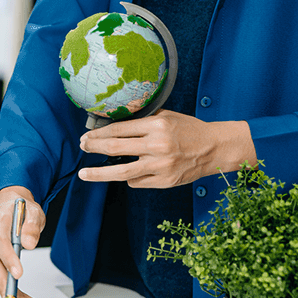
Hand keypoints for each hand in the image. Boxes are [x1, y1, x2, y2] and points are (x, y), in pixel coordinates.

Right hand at [0, 186, 44, 297]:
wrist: (7, 208)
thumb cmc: (21, 212)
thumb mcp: (34, 212)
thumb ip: (32, 226)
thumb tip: (29, 243)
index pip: (0, 243)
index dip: (8, 259)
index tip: (19, 274)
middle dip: (9, 288)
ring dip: (10, 295)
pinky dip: (6, 292)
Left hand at [77, 110, 256, 187]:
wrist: (214, 148)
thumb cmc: (189, 130)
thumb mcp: (167, 116)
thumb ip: (142, 121)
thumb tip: (112, 125)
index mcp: (157, 125)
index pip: (118, 129)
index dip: (99, 133)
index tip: (87, 136)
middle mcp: (157, 146)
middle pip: (114, 148)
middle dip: (93, 147)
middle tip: (82, 147)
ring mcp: (160, 166)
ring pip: (121, 172)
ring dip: (98, 174)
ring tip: (84, 174)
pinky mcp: (164, 181)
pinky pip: (136, 181)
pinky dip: (130, 176)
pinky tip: (133, 171)